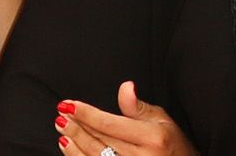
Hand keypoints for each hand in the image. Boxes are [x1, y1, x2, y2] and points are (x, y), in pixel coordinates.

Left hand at [53, 81, 197, 155]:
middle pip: (98, 139)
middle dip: (75, 125)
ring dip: (73, 141)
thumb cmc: (173, 145)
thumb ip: (137, 106)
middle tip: (61, 114)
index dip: (85, 113)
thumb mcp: (162, 121)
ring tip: (62, 127)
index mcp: (152, 139)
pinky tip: (69, 146)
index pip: (108, 124)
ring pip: (93, 155)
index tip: (67, 104)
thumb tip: (125, 86)